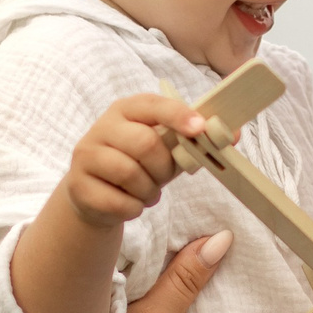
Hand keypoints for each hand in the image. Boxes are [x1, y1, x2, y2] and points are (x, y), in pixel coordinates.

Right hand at [61, 95, 208, 228]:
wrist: (96, 194)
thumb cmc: (139, 165)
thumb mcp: (168, 150)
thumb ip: (194, 140)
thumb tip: (234, 134)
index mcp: (127, 110)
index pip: (152, 104)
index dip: (177, 115)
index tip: (200, 128)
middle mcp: (102, 127)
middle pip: (145, 143)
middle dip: (163, 167)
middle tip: (163, 177)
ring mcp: (86, 156)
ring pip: (130, 173)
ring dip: (149, 190)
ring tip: (146, 191)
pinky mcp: (78, 186)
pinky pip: (119, 202)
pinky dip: (134, 208)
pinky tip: (131, 203)